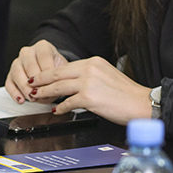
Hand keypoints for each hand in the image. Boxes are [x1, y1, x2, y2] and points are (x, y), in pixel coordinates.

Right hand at [5, 40, 68, 103]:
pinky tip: (21, 100)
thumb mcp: (62, 69)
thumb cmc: (56, 68)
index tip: (52, 83)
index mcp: (42, 47)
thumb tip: (53, 88)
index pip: (44, 56)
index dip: (48, 71)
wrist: (49, 70)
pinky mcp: (10, 75)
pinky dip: (14, 93)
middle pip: (29, 65)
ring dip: (25, 88)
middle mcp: (28, 52)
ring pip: (17, 73)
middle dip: (36, 82)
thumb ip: (59, 76)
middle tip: (43, 93)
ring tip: (33, 98)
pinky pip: (9, 84)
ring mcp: (17, 62)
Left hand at [27, 55, 152, 123]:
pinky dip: (60, 107)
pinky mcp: (89, 97)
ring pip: (59, 86)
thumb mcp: (107, 76)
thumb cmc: (127, 94)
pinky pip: (68, 102)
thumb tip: (75, 84)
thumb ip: (91, 77)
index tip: (42, 76)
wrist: (141, 103)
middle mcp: (90, 69)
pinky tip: (57, 110)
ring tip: (38, 97)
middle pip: (58, 73)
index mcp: (94, 62)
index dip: (51, 72)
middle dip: (41, 79)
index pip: (66, 66)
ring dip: (46, 93)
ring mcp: (88, 82)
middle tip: (31, 84)